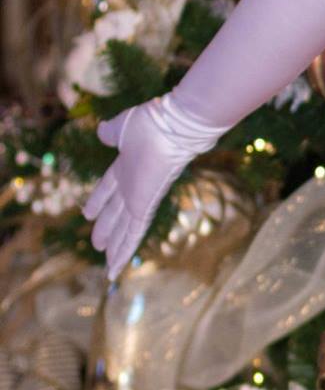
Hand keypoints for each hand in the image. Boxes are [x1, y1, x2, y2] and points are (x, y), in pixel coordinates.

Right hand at [81, 94, 223, 282]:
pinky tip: (116, 266)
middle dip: (106, 230)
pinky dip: (124, 252)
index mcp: (125, 168)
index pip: (108, 189)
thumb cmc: (151, 123)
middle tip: (96, 244)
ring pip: (123, 230)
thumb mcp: (123, 126)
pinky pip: (132, 235)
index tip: (87, 213)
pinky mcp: (145, 209)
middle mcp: (133, 187)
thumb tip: (101, 131)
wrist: (172, 127)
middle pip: (116, 214)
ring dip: (114, 247)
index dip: (97, 201)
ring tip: (106, 263)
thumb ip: (111, 132)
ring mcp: (139, 199)